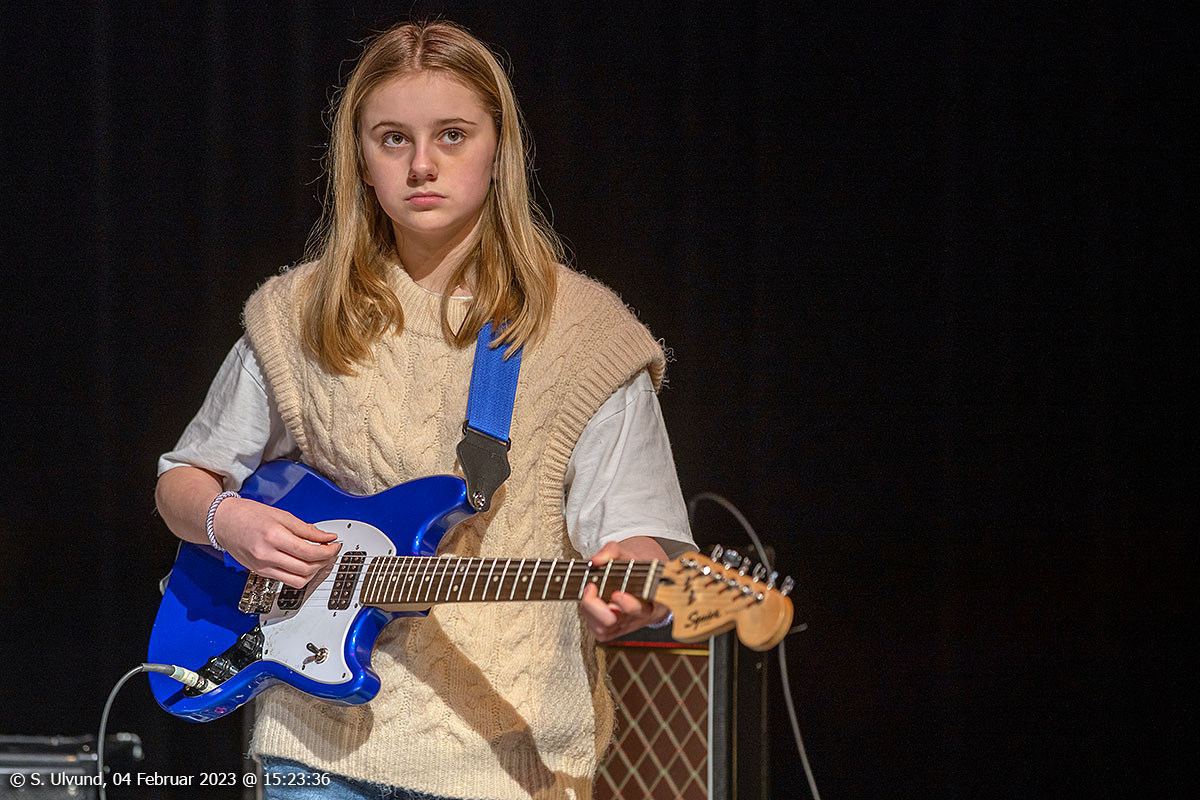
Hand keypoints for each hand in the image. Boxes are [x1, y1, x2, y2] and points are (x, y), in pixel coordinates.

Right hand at [212, 497, 340, 587]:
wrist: (223, 522)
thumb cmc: (248, 515)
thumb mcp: (282, 515)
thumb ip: (307, 529)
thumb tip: (327, 537)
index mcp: (273, 537)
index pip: (309, 552)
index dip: (328, 550)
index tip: (335, 544)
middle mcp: (266, 556)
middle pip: (306, 569)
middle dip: (324, 561)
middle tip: (331, 551)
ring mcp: (262, 567)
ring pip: (298, 581)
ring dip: (314, 572)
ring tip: (320, 559)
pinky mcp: (260, 573)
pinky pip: (286, 581)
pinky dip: (300, 575)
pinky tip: (305, 564)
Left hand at [580, 537, 671, 640]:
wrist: (643, 584)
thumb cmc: (635, 570)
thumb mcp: (626, 554)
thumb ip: (610, 552)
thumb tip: (594, 561)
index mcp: (647, 601)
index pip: (639, 609)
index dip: (627, 605)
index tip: (617, 593)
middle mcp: (635, 618)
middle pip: (610, 622)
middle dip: (595, 606)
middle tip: (592, 587)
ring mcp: (622, 626)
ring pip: (601, 629)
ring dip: (589, 609)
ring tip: (591, 590)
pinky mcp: (612, 632)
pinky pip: (597, 631)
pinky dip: (589, 616)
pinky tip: (592, 602)